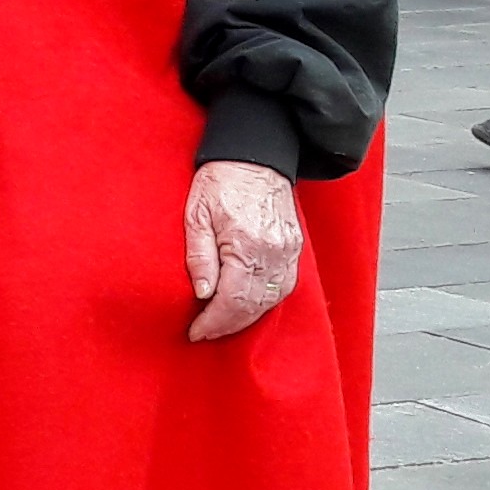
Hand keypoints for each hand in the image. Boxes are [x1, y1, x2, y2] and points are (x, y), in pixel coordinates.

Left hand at [183, 160, 302, 341]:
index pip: (232, 300)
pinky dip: (264, 302)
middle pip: (253, 306)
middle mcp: (274, 252)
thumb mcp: (196, 214)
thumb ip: (199, 256)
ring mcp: (288, 250)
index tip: (195, 332)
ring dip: (246, 318)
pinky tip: (246, 306)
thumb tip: (202, 293)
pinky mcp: (294, 247)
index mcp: (247, 244)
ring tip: (221, 324)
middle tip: (204, 332)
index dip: (213, 322)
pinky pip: (284, 286)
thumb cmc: (220, 181)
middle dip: (227, 326)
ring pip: (271, 301)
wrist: (254, 156)